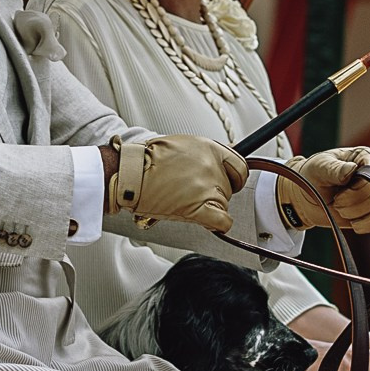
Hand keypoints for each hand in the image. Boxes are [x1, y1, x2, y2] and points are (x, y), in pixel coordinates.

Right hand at [107, 134, 248, 234]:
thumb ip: (201, 154)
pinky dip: (217, 225)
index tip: (228, 182)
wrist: (129, 173)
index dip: (234, 177)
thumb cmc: (146, 161)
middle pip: (230, 188)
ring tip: (185, 202)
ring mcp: (207, 187)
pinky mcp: (199, 207)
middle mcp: (212, 166)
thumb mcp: (180, 145)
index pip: (240, 166)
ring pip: (223, 205)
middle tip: (193, 193)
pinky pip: (222, 221)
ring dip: (208, 207)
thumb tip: (210, 165)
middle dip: (215, 193)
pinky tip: (208, 222)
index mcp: (209, 147)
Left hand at [275, 145, 369, 232]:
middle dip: (356, 206)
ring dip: (364, 220)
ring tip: (346, 215)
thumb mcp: (319, 168)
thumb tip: (351, 169)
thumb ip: (334, 169)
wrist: (307, 196)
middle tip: (337, 204)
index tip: (337, 195)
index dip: (357, 190)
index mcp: (366, 157)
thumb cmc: (314, 176)